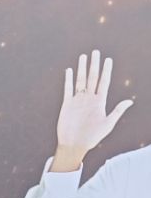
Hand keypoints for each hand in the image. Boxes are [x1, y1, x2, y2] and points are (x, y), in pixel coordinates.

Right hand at [54, 50, 132, 171]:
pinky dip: (69, 80)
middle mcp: (89, 98)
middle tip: (96, 52)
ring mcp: (78, 101)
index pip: (104, 82)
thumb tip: (130, 101)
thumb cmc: (92, 137)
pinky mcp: (67, 105)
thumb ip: (117, 111)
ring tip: (84, 57)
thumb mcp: (108, 124)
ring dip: (82, 68)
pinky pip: (68, 89)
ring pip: (81, 80)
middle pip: (92, 77)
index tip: (108, 60)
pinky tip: (70, 71)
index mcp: (100, 102)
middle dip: (94, 64)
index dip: (106, 70)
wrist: (74, 145)